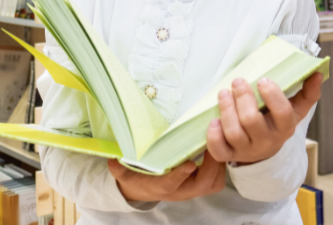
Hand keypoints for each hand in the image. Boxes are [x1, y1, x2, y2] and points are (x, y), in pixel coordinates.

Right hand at [108, 152, 225, 202]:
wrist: (144, 191)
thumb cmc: (137, 179)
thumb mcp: (125, 175)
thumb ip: (119, 169)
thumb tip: (111, 159)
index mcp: (162, 188)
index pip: (172, 184)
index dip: (180, 174)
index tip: (189, 164)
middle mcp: (180, 191)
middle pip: (202, 185)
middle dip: (211, 166)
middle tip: (213, 143)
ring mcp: (192, 190)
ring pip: (213, 183)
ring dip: (218, 166)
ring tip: (220, 142)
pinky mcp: (200, 186)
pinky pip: (216, 180)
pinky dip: (221, 167)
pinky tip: (219, 147)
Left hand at [206, 72, 322, 164]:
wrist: (264, 150)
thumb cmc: (277, 122)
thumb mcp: (295, 109)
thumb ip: (308, 92)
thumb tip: (317, 73)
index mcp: (285, 128)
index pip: (282, 113)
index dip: (272, 95)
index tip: (262, 79)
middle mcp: (266, 141)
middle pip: (252, 121)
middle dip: (243, 98)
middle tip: (238, 81)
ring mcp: (247, 150)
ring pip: (233, 132)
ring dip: (226, 109)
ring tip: (223, 93)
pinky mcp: (229, 155)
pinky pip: (219, 151)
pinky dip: (214, 135)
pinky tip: (213, 120)